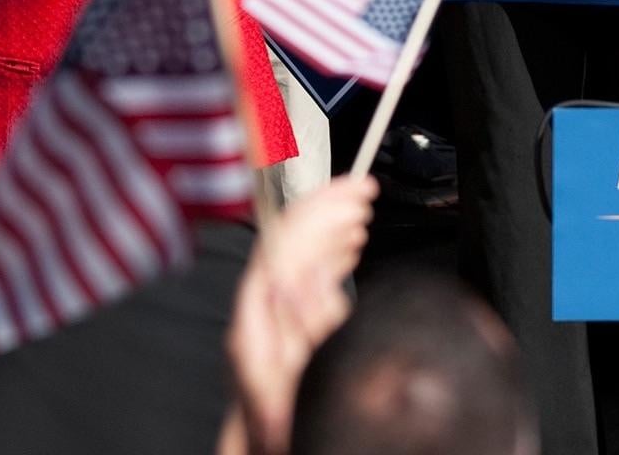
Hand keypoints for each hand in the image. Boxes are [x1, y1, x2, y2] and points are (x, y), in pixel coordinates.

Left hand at [228, 174, 376, 454]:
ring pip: (293, 251)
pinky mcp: (278, 323)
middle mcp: (255, 312)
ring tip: (360, 211)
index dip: (321, 207)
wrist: (273, 446)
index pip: (285, 240)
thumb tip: (305, 272)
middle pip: (285, 239)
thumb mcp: (307, 376)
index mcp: (258, 317)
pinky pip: (300, 270)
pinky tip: (347, 245)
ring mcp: (264, 316)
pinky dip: (327, 251)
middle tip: (363, 190)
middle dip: (327, 208)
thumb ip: (308, 327)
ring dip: (329, 225)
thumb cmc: (289, 421)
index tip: (354, 189)